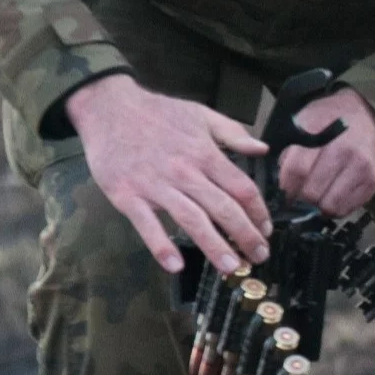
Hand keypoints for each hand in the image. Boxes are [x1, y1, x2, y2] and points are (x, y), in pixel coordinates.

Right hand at [64, 74, 270, 275]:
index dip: (258, 212)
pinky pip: (147, 225)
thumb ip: (233, 132)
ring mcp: (155, 185)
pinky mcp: (127, 195)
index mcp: (205, 154)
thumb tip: (262, 149)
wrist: (108, 107)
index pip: (242, 188)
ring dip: (214, 247)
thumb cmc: (157, 112)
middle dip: (246, 236)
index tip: (266, 229)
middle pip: (223, 209)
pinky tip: (175, 265)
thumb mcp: (201, 114)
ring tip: (231, 267)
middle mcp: (185, 172)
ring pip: (192, 220)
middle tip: (258, 257)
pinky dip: (161, 246)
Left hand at [275, 87, 374, 216]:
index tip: (284, 192)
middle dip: (301, 198)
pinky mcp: (373, 182)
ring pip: (330, 206)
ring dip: (319, 206)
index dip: (286, 187)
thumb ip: (289, 151)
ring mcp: (362, 168)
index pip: (297, 171)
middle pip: (313, 192)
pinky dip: (336, 207)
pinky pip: (348, 209)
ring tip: (317, 196)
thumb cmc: (328, 119)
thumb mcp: (302, 122)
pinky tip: (333, 195)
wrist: (366, 114)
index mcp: (321, 133)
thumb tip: (283, 185)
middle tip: (300, 195)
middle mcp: (344, 151)